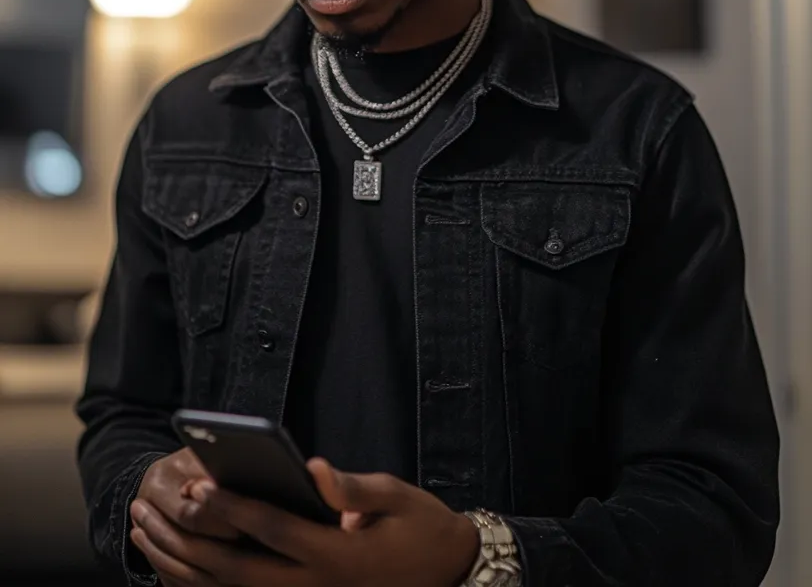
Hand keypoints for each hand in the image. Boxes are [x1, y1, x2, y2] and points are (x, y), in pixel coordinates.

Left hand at [130, 457, 479, 586]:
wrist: (448, 574)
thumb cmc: (421, 527)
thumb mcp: (396, 497)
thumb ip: (352, 486)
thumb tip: (312, 468)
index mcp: (336, 555)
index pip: (272, 531)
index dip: (233, 507)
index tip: (197, 485)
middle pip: (235, 570)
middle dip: (187, 541)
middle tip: (147, 510)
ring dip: (181, 566)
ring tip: (143, 535)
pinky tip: (173, 568)